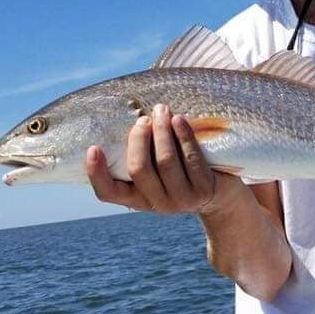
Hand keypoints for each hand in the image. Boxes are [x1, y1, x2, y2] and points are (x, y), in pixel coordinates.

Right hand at [86, 103, 232, 214]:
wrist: (221, 195)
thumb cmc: (182, 170)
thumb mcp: (158, 168)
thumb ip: (140, 151)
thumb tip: (125, 113)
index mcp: (138, 198)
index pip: (107, 192)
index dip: (96, 172)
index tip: (93, 147)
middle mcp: (157, 203)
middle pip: (138, 169)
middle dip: (138, 139)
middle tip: (143, 119)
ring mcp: (182, 200)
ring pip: (165, 161)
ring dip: (162, 131)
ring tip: (162, 110)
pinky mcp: (204, 190)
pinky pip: (191, 158)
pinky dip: (183, 135)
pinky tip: (179, 120)